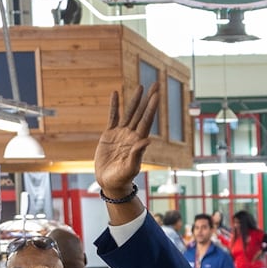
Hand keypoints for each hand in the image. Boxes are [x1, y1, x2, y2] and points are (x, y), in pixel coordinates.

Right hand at [93, 82, 161, 197]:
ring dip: (135, 100)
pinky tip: (115, 93)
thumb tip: (147, 140)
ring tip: (141, 86)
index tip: (157, 95)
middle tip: (156, 84)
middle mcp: (131, 134)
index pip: (146, 120)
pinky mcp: (109, 135)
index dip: (152, 107)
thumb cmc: (122, 178)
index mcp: (138, 141)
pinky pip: (112, 117)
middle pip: (141, 112)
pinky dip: (114, 105)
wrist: (109, 183)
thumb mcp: (130, 168)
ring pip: (129, 112)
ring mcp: (121, 133)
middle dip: (148, 99)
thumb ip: (137, 154)